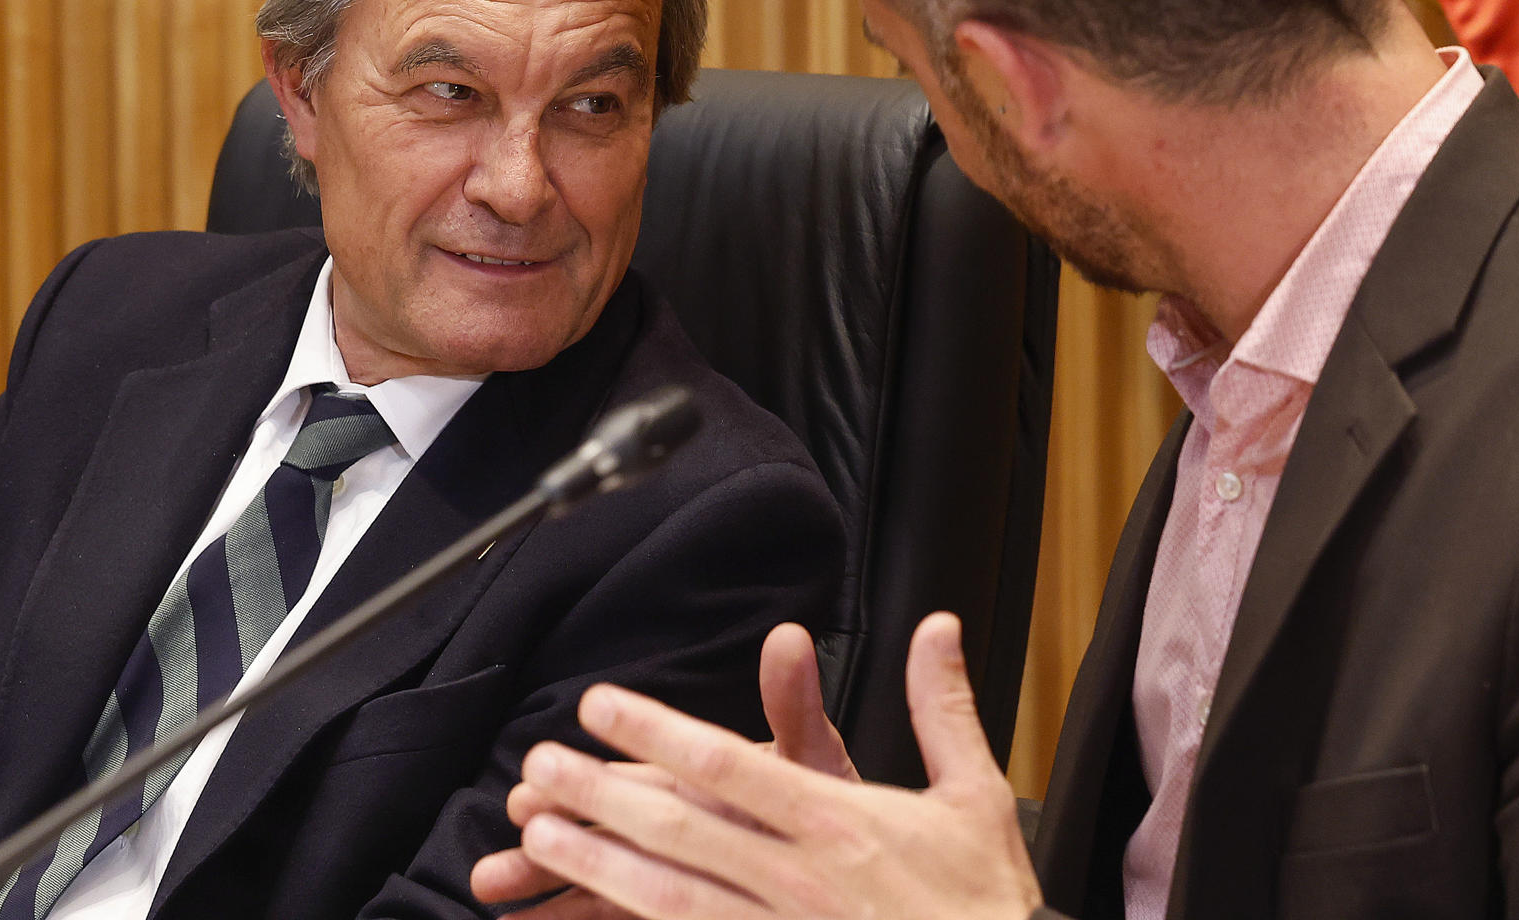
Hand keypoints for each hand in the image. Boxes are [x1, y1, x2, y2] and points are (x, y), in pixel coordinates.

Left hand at [498, 612, 1042, 919]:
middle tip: (538, 767)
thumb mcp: (976, 798)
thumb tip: (937, 626)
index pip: (729, 766)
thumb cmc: (984, 904)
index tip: (600, 706)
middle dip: (601, 794)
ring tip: (535, 838)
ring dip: (596, 864)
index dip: (656, 732)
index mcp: (841, 824)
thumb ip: (942, 708)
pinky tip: (591, 911)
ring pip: (669, 896)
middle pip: (680, 828)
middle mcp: (800, 880)